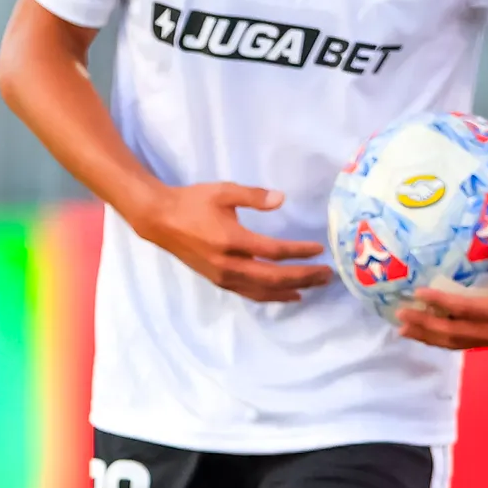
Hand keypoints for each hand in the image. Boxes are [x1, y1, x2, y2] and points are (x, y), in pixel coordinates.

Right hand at [134, 182, 332, 302]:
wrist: (159, 220)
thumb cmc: (192, 202)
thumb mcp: (224, 191)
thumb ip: (254, 196)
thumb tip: (282, 199)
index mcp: (231, 240)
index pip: (274, 251)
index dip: (299, 252)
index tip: (319, 249)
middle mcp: (229, 264)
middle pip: (274, 277)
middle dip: (303, 277)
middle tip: (327, 275)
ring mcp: (223, 276)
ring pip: (263, 290)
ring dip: (291, 290)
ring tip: (314, 287)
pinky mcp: (218, 280)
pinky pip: (250, 293)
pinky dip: (271, 296)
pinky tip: (287, 294)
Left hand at [393, 242, 487, 349]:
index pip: (467, 310)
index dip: (442, 304)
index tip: (419, 294)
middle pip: (456, 334)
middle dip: (427, 326)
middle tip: (400, 316)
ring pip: (460, 343)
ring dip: (431, 338)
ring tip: (405, 330)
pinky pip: (469, 342)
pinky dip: (447, 340)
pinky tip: (430, 334)